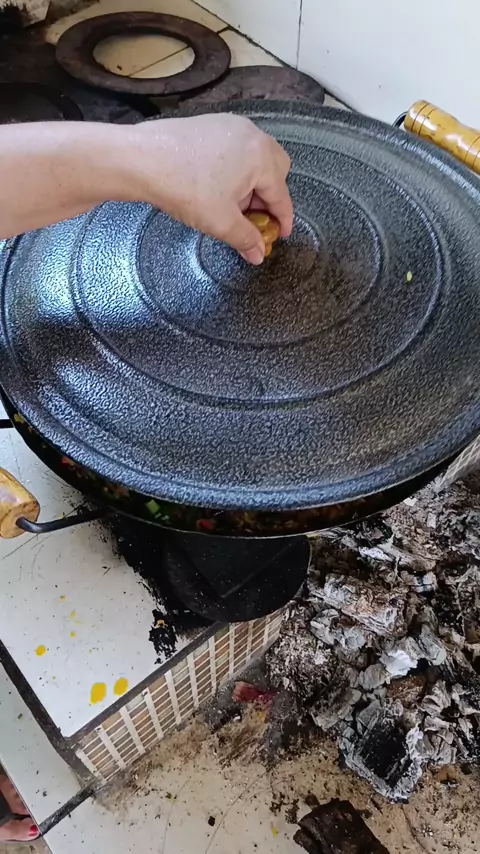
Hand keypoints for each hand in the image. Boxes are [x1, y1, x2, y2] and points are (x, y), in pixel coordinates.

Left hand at [132, 114, 292, 264]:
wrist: (142, 160)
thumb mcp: (221, 223)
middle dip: (268, 196)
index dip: (282, 219)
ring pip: (254, 158)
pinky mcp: (210, 125)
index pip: (281, 194)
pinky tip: (215, 187)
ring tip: (230, 205)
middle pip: (274, 169)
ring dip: (251, 183)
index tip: (279, 234)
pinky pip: (234, 149)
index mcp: (261, 157)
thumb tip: (258, 253)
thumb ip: (245, 239)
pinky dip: (234, 169)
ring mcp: (230, 126)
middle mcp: (251, 135)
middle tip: (254, 219)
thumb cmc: (183, 187)